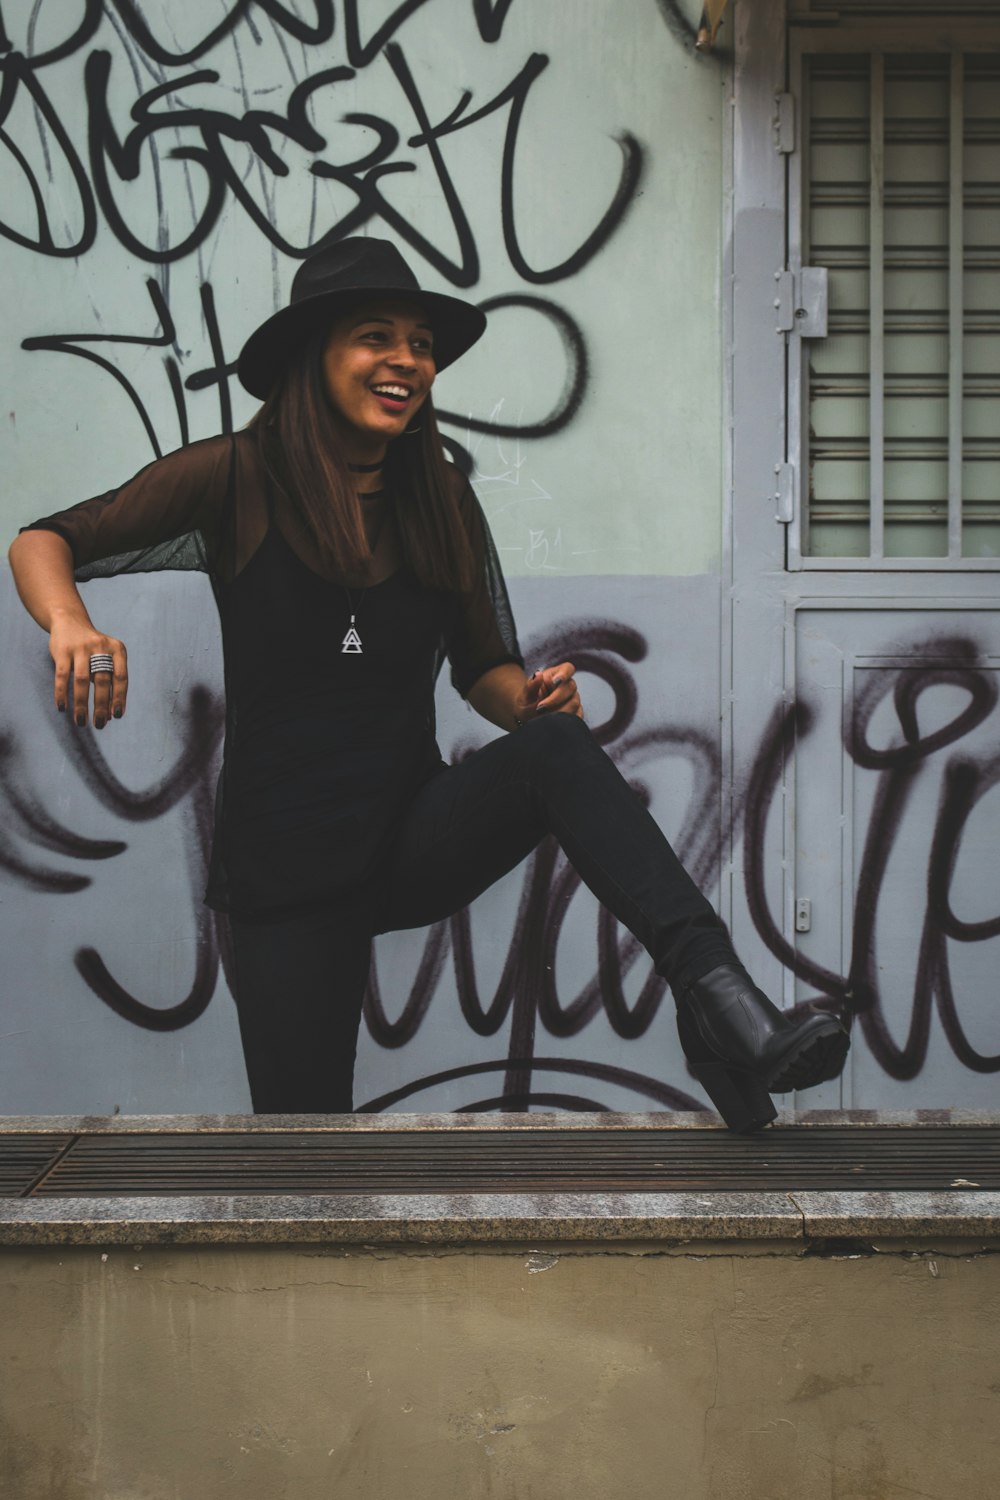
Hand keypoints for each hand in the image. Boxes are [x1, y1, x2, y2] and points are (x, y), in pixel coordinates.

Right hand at [49, 615, 128, 729]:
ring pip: (82, 680)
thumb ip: (110, 682)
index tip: (116, 716)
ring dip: (81, 704)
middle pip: (103, 681)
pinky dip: (62, 693)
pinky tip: (62, 708)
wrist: (70, 620)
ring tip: (81, 721)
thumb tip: (110, 715)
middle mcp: (101, 647)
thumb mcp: (107, 658)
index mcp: (118, 649)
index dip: (119, 698)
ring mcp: (81, 648)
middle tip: (99, 724)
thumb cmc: (93, 649)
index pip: (121, 678)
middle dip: (101, 706)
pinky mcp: (62, 650)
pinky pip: (62, 676)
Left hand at [515, 662, 583, 724]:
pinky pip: (577, 715)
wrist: (528, 719)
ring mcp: (573, 699)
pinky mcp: (576, 712)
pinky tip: (554, 723)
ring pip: (574, 702)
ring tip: (543, 717)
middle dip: (555, 699)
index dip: (564, 674)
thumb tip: (538, 674)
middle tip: (540, 708)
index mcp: (555, 675)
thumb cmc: (527, 703)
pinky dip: (566, 720)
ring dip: (559, 711)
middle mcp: (567, 685)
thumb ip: (531, 685)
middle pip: (570, 687)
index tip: (555, 681)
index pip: (567, 668)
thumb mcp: (525, 695)